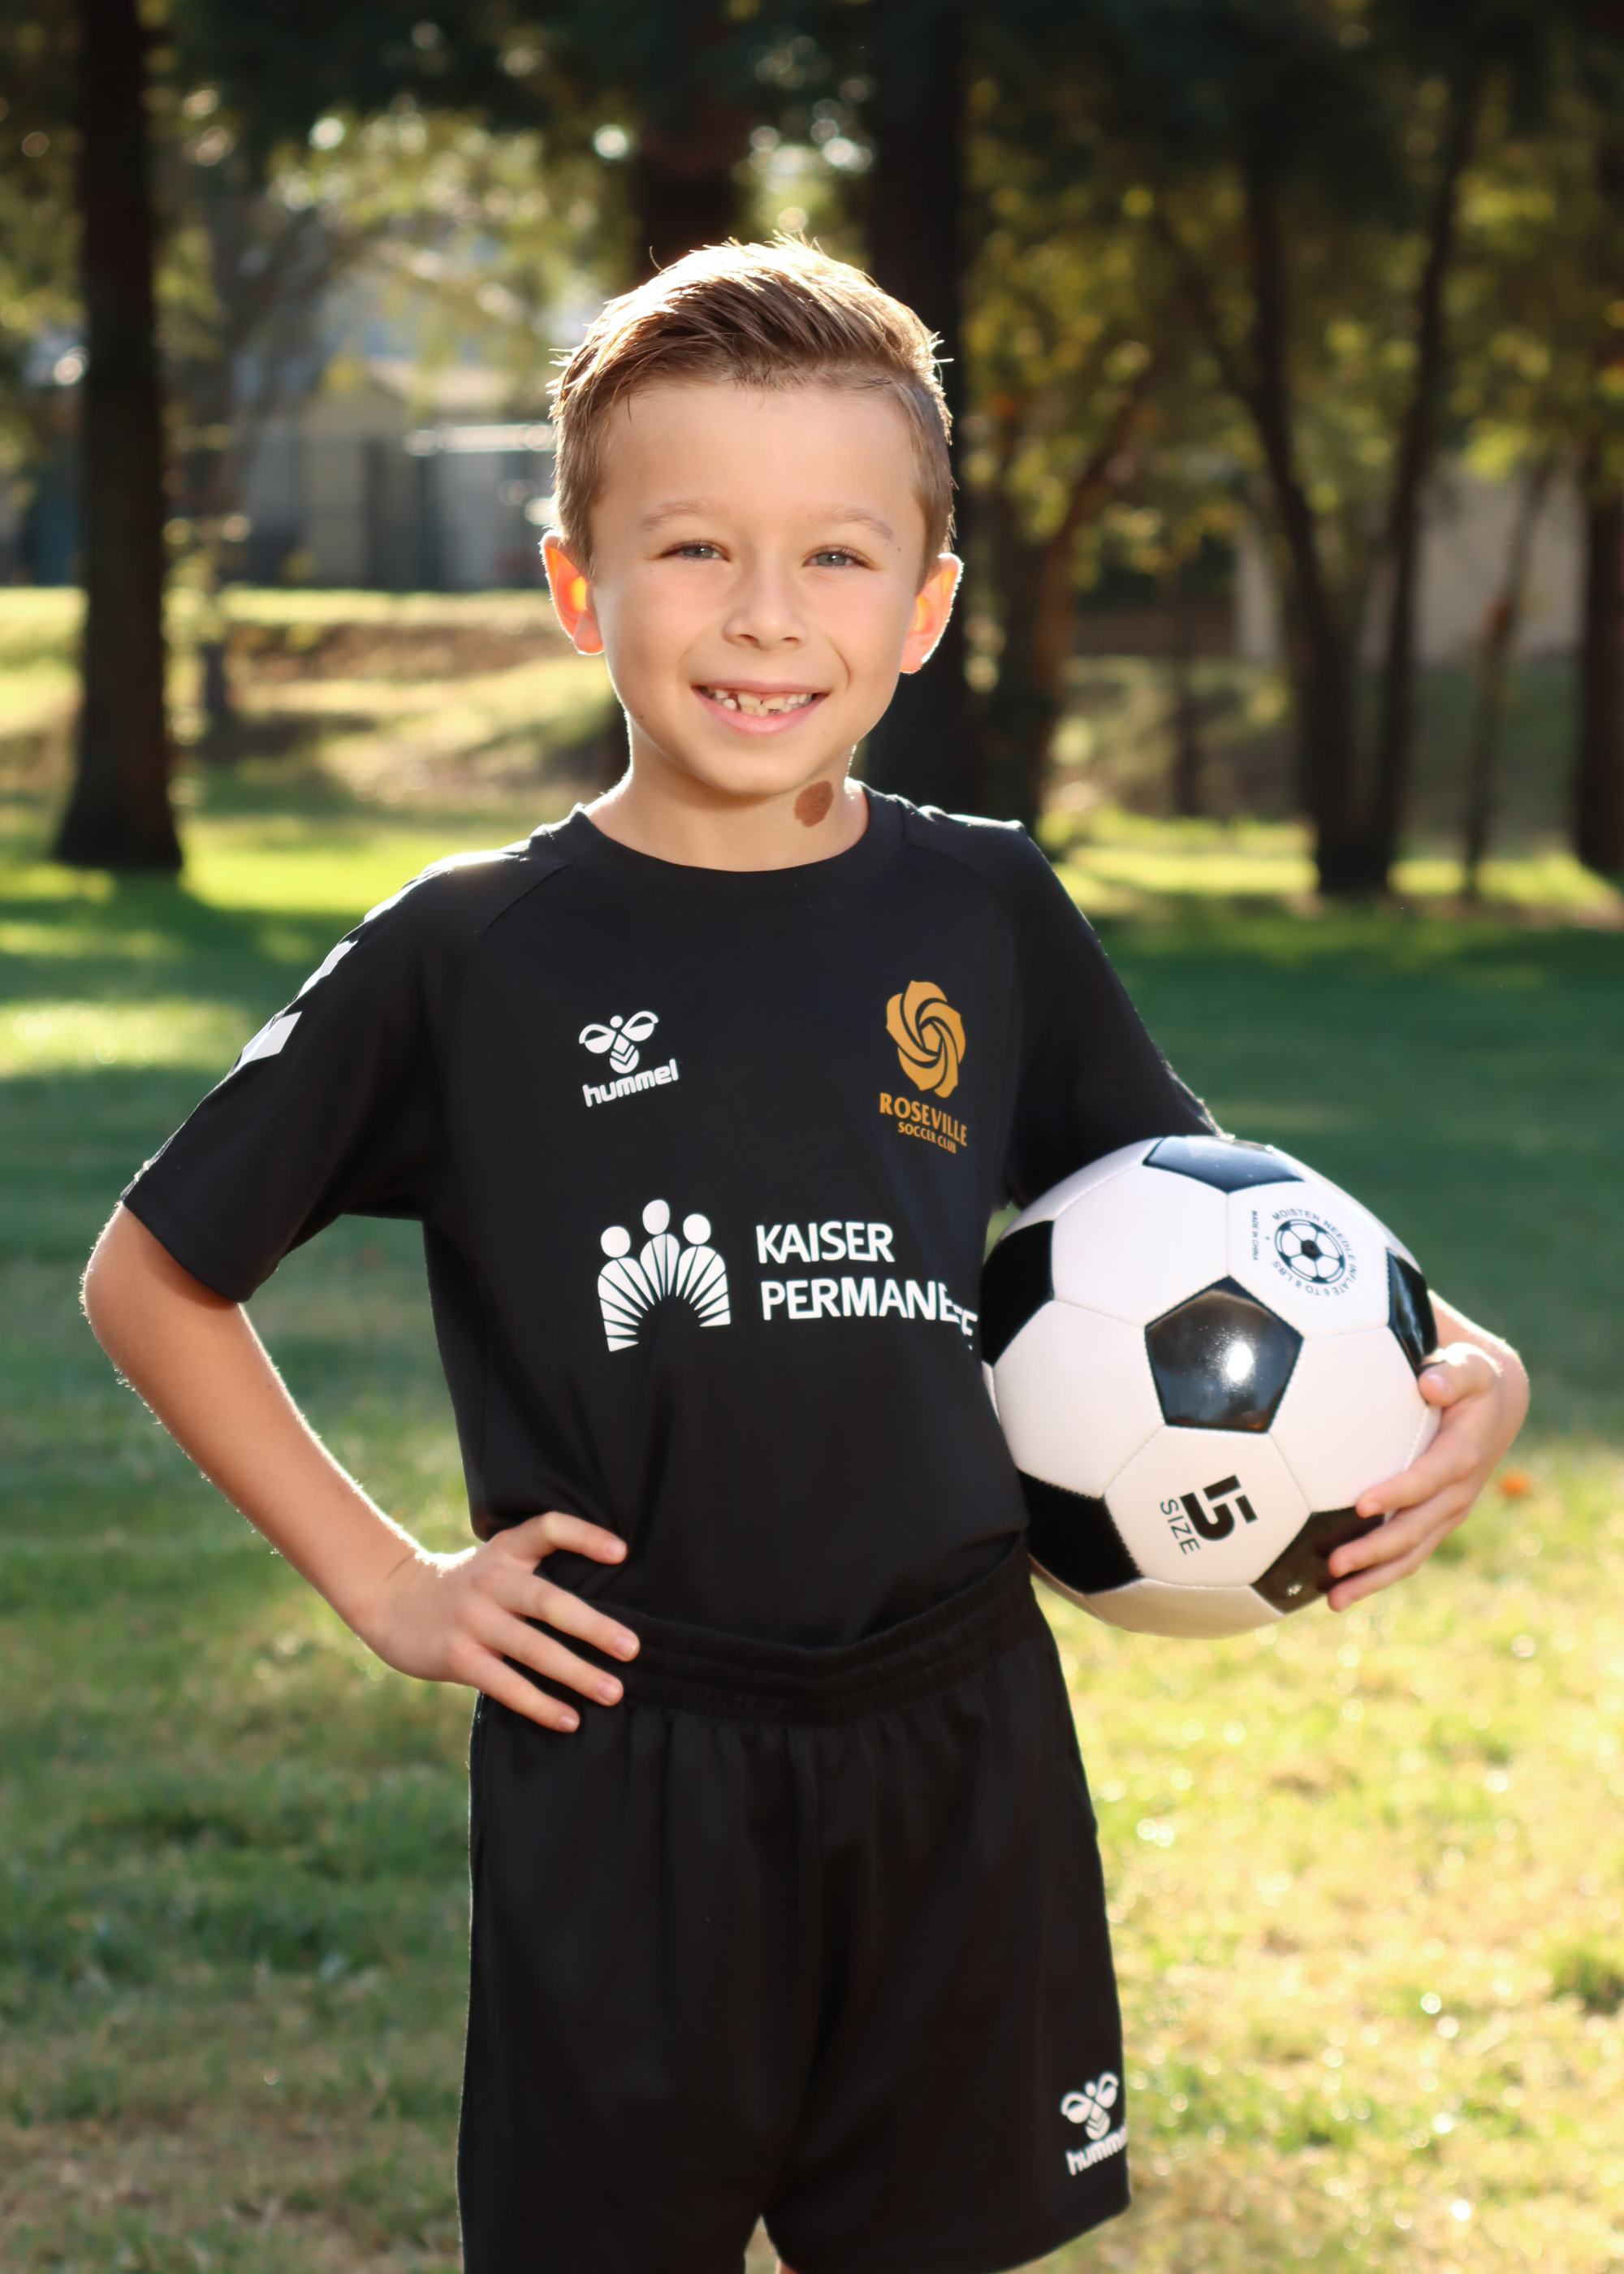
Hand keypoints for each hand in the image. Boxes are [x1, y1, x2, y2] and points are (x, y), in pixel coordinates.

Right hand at [358, 1511, 639, 1731]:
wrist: (391, 1600)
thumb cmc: (464, 1585)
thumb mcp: (495, 1560)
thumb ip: (535, 1570)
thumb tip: (606, 1601)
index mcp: (506, 1551)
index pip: (548, 1529)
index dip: (585, 1536)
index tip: (622, 1552)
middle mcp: (491, 1581)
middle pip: (549, 1601)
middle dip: (595, 1627)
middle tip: (633, 1647)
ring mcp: (473, 1620)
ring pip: (534, 1649)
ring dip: (577, 1673)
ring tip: (613, 1692)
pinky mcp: (458, 1657)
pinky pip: (507, 1685)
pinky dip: (541, 1704)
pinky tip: (569, 1719)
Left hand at [1324, 1315, 1528, 1611]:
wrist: (1496, 1410)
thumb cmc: (1472, 1383)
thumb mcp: (1472, 1368)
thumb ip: (1453, 1374)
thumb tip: (1429, 1382)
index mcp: (1461, 1458)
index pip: (1427, 1481)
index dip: (1397, 1495)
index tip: (1361, 1505)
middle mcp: (1456, 1495)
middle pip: (1414, 1532)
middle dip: (1375, 1551)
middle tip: (1334, 1564)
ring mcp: (1445, 1515)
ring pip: (1409, 1556)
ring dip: (1372, 1579)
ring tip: (1332, 1600)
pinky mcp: (1433, 1524)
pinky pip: (1406, 1556)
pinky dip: (1376, 1577)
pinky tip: (1337, 1592)